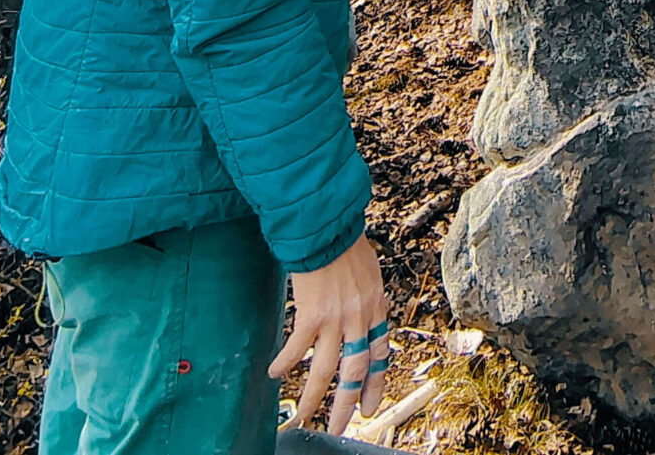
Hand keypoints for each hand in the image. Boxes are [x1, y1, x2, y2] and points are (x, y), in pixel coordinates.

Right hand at [271, 233, 388, 433]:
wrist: (328, 226)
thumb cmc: (345, 244)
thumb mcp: (368, 274)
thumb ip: (366, 300)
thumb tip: (361, 319)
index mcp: (375, 308)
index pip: (379, 354)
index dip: (376, 384)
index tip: (370, 408)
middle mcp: (359, 318)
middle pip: (355, 371)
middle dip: (345, 404)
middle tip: (336, 428)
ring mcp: (336, 318)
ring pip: (325, 369)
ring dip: (313, 396)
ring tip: (303, 415)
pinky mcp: (312, 314)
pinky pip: (297, 349)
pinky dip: (285, 364)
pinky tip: (275, 374)